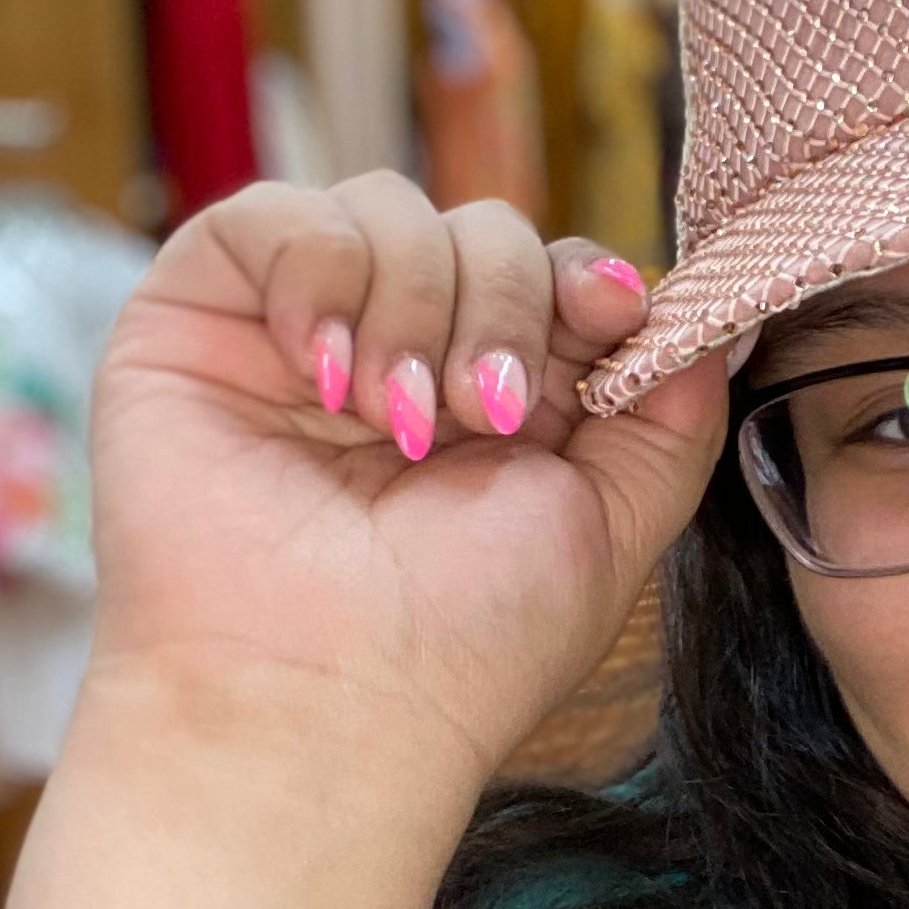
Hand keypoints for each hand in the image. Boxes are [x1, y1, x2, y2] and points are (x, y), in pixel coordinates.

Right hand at [86, 176, 724, 800]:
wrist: (323, 701)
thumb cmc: (466, 644)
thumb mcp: (614, 527)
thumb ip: (674, 420)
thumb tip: (708, 314)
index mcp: (495, 404)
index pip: (554, 272)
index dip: (586, 280)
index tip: (610, 316)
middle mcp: (401, 358)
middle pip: (485, 228)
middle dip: (507, 308)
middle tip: (483, 418)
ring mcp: (299, 333)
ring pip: (391, 207)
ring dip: (419, 309)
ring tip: (395, 425)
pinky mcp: (199, 313)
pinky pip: (277, 214)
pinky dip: (322, 276)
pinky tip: (324, 379)